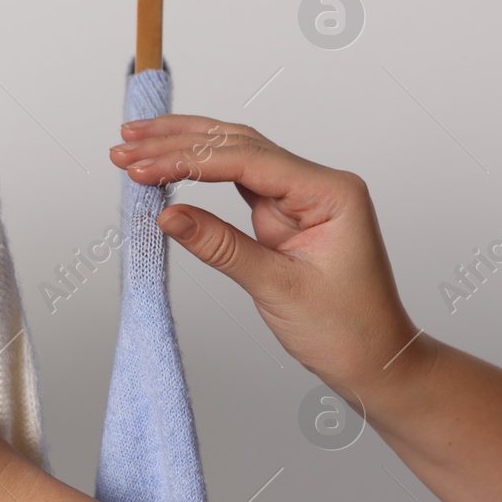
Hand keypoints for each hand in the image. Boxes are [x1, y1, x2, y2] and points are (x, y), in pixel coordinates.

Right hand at [108, 114, 426, 400]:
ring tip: (136, 142)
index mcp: (330, 192)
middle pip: (237, 144)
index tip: (141, 166)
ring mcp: (299, 196)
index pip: (246, 160)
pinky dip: (198, 171)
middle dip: (176, 142)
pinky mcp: (283, 212)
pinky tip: (168, 163)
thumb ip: (221, 245)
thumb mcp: (278, 287)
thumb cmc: (346, 329)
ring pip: (233, 155)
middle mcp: (316, 184)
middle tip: (125, 144)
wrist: (376, 360)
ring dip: (183, 148)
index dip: (188, 160)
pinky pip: (235, 180)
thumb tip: (169, 215)